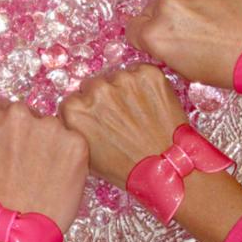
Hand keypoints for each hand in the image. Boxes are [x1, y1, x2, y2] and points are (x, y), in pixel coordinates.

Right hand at [0, 101, 87, 231]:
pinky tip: (59, 179)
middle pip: (29, 116)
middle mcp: (19, 112)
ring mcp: (50, 126)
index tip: (9, 148)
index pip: (0, 110)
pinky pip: (73, 145)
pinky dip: (69, 159)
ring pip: (52, 129)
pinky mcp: (76, 142)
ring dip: (50, 145)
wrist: (14, 230)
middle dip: (29, 135)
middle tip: (27, 164)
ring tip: (44, 175)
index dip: (6, 131)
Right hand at [60, 64, 184, 188]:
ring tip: (137, 114)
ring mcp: (123, 79)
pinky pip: (140, 72)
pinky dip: (144, 85)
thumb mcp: (85, 154)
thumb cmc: (126, 167)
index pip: (74, 99)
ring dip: (124, 91)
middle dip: (103, 99)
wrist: (168, 169)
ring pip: (117, 77)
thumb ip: (75, 127)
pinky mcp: (148, 74)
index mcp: (75, 109)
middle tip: (119, 118)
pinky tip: (150, 106)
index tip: (98, 122)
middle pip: (94, 85)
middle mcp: (96, 90)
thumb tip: (74, 113)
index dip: (87, 111)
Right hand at [126, 0, 241, 86]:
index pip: (132, 28)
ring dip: (187, 7)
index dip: (143, 36)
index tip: (157, 41)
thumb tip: (160, 40)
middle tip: (187, 33)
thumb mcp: (185, 70)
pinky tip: (222, 11)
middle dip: (164, 20)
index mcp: (155, 35)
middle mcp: (167, 7)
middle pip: (152, 9)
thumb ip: (164, 49)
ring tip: (210, 22)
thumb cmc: (226, 67)